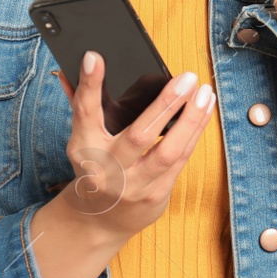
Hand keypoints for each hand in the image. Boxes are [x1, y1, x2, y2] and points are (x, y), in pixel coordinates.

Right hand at [53, 50, 216, 243]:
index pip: (85, 112)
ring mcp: (134, 185)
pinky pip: (181, 161)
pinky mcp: (156, 195)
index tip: (95, 57)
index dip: (89, 84)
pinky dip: (194, 134)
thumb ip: (81, 103)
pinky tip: (204, 112)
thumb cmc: (94, 168)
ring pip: (169, 151)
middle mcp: (107, 169)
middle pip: (139, 135)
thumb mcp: (82, 139)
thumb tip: (71, 68)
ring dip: (192, 120)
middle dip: (166, 104)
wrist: (99, 220)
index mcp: (84, 148)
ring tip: (205, 93)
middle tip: (188, 78)